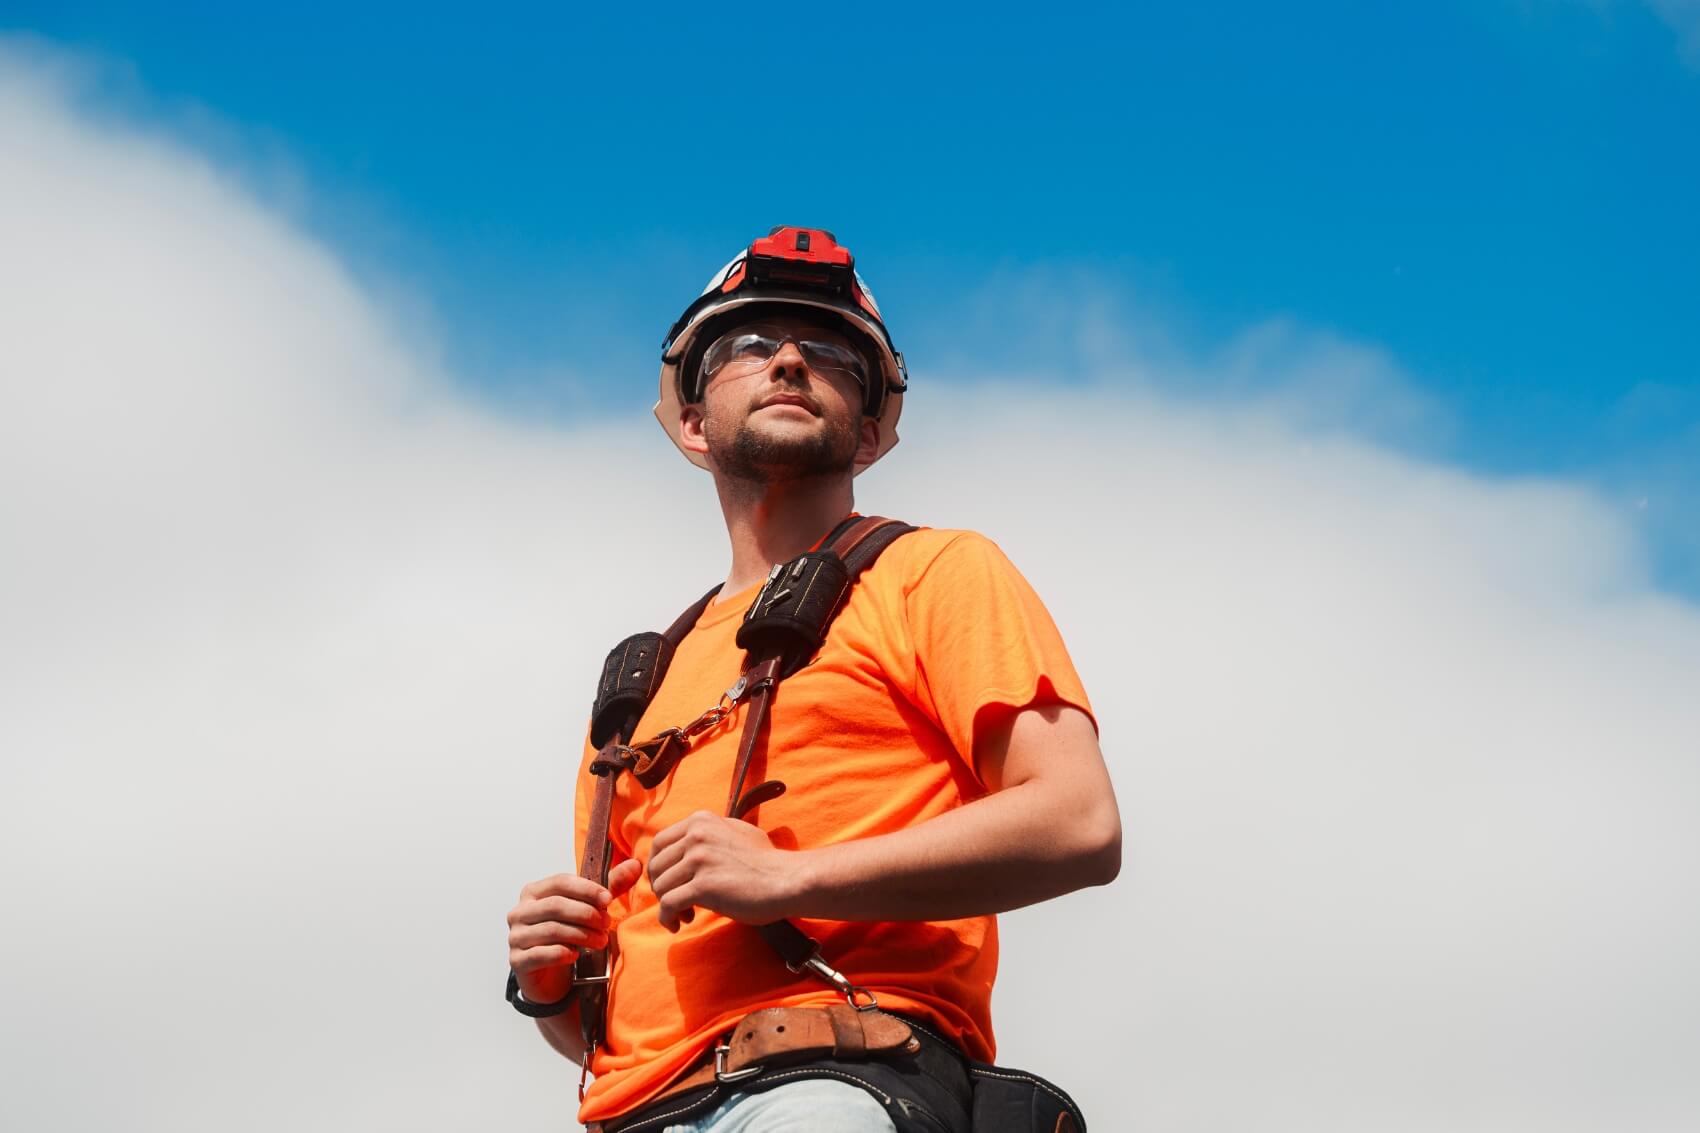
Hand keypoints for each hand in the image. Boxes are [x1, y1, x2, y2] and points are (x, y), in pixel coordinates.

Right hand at [506, 859, 641, 1002]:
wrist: (549, 974)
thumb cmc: (567, 934)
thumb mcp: (589, 908)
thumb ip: (610, 886)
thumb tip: (636, 865)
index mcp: (534, 892)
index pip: (561, 882)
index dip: (587, 889)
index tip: (609, 900)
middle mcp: (520, 911)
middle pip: (556, 906)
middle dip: (587, 914)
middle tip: (607, 924)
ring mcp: (516, 936)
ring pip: (552, 930)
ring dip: (581, 935)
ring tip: (600, 941)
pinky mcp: (517, 960)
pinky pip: (540, 953)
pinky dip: (562, 953)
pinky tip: (576, 955)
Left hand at [648, 811, 805, 931]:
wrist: (788, 879)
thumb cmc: (766, 862)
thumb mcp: (735, 833)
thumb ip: (710, 835)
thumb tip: (687, 846)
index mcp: (701, 821)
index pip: (659, 842)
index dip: (657, 866)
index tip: (666, 882)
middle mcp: (697, 835)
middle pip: (656, 866)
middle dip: (660, 888)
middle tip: (676, 902)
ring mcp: (699, 859)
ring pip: (660, 887)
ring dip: (667, 906)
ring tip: (685, 915)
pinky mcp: (703, 886)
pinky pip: (668, 905)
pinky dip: (667, 918)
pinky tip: (678, 924)